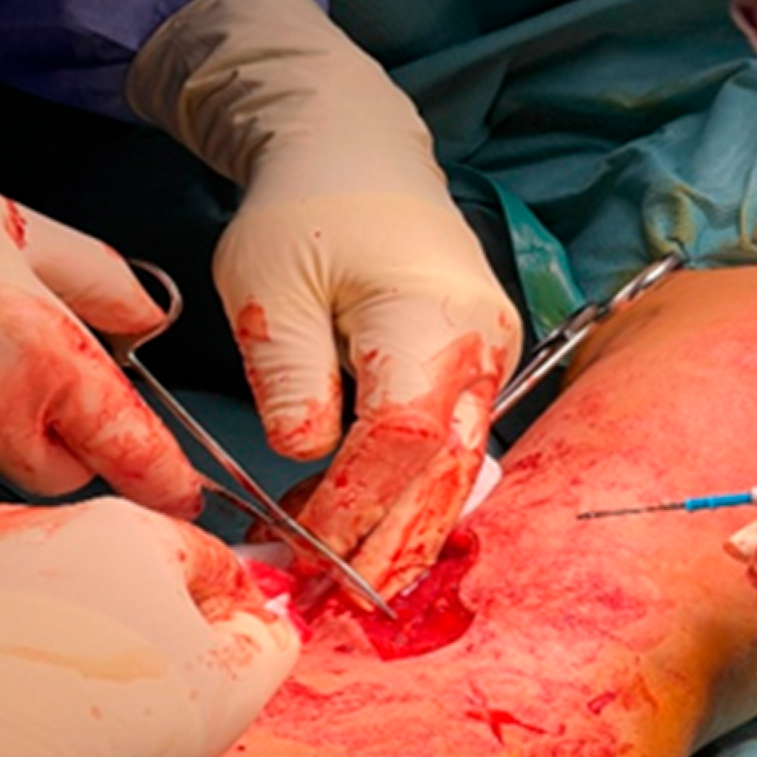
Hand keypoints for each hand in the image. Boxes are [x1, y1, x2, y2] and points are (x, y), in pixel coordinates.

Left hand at [0, 498, 299, 756]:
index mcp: (123, 532)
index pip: (192, 554)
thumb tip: (272, 625)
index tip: (220, 649)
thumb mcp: (225, 693)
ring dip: (19, 628)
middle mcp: (27, 523)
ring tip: (18, 707)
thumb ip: (265, 647)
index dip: (218, 604)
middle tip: (114, 695)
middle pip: (93, 566)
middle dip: (114, 615)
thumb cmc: (99, 719)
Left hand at [128, 0, 521, 595]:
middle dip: (391, 545)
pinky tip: (357, 519)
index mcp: (430, 312)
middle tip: (336, 605)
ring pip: (454, 469)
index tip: (304, 551)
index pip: (403, 437)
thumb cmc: (304, 206)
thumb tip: (307, 454)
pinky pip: (448, 446)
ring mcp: (489, 357)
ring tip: (340, 577)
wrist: (356, 152)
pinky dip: (404, 492)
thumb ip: (288, 371)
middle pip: (445, 471)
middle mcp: (481, 343)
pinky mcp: (475, 367)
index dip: (357, 503)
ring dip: (400, 529)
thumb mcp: (267, 281)